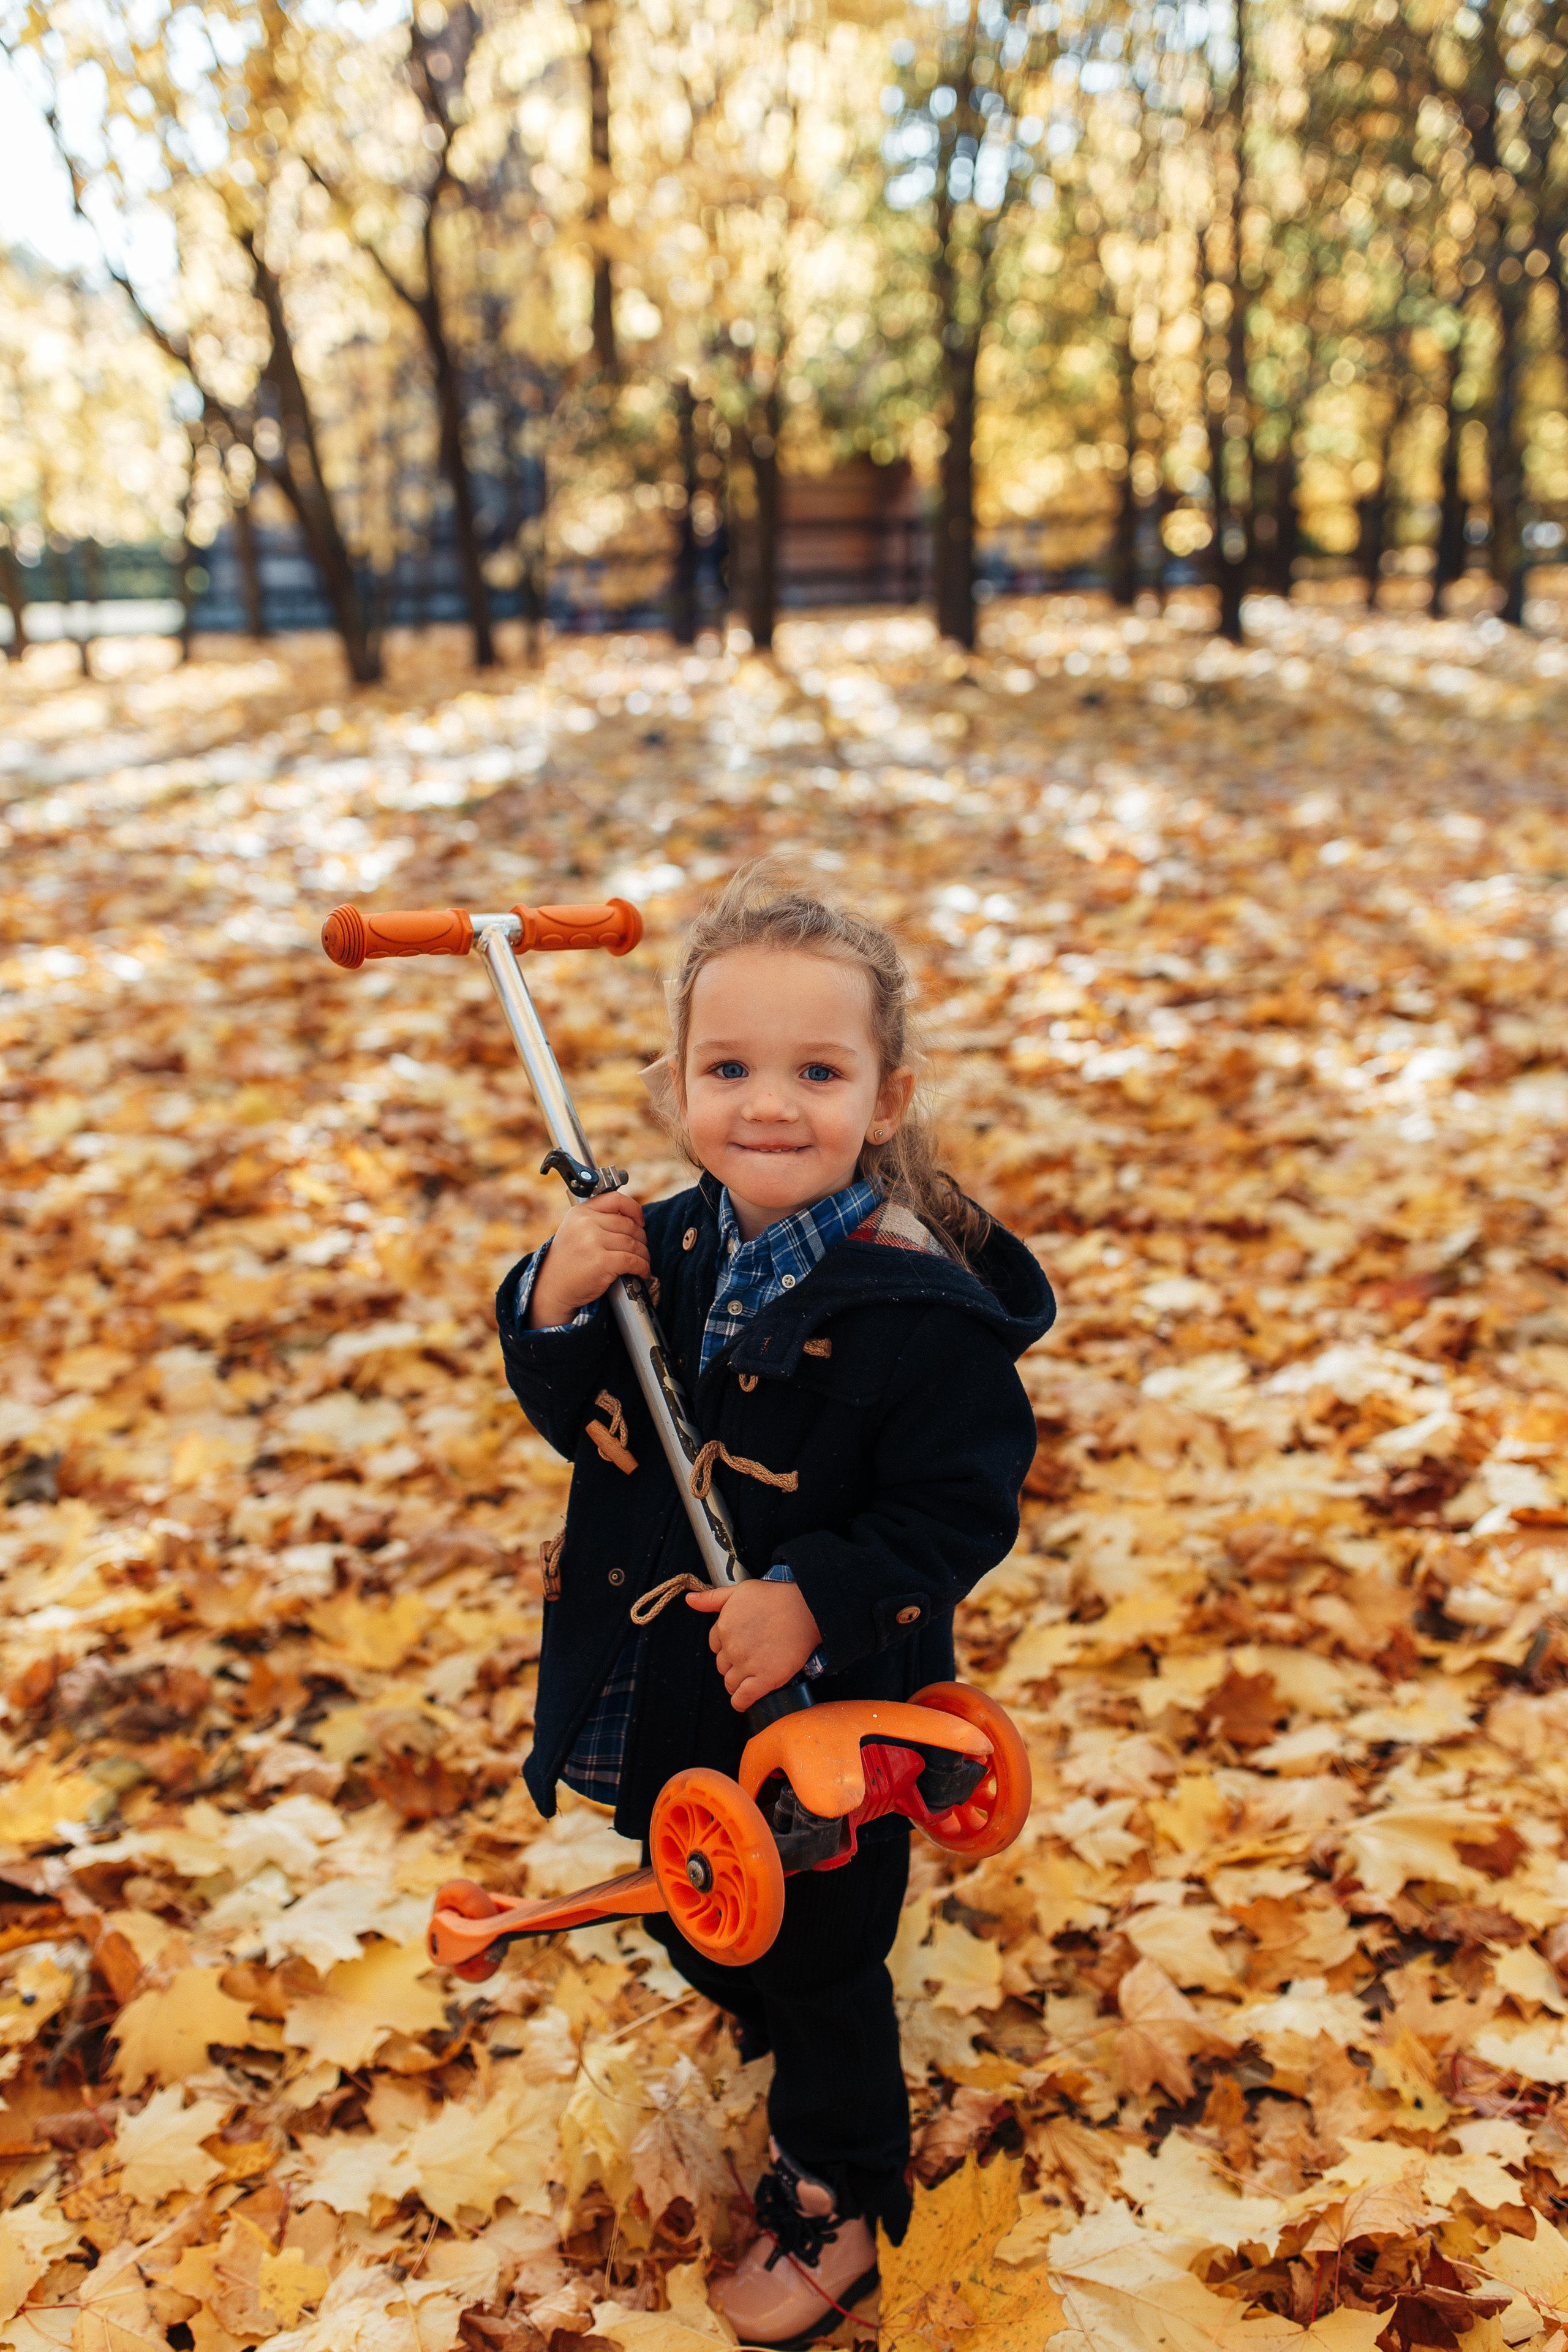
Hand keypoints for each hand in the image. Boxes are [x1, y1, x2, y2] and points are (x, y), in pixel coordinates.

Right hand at [528, 1192, 649, 1326]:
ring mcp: (593, 1242)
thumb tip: (633, 1221)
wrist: (552, 1288)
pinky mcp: (601, 1262)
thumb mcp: (575, 1230)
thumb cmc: (568, 1261)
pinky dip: (643, 1267)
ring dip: (644, 1255)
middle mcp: (586, 1223)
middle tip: (642, 1249)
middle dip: (641, 1238)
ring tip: (643, 1262)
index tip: (641, 1221)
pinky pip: (633, 1261)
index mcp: (580, 1212)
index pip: (615, 1199)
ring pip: (633, 1243)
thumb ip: (597, 1221)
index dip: (634, 1209)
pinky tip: (642, 1272)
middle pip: (628, 1225)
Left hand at [685, 1580, 821, 1713]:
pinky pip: (743, 1698)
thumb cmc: (774, 1597)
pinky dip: (740, 1702)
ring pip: (731, 1683)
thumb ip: (712, 1598)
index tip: (741, 1643)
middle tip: (752, 1656)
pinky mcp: (765, 1679)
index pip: (716, 1646)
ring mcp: (748, 1665)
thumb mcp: (739, 1591)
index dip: (727, 1646)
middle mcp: (732, 1648)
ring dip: (737, 1682)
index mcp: (723, 1627)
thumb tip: (689, 1600)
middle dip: (733, 1663)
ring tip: (752, 1676)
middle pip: (723, 1665)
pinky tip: (743, 1702)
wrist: (805, 1608)